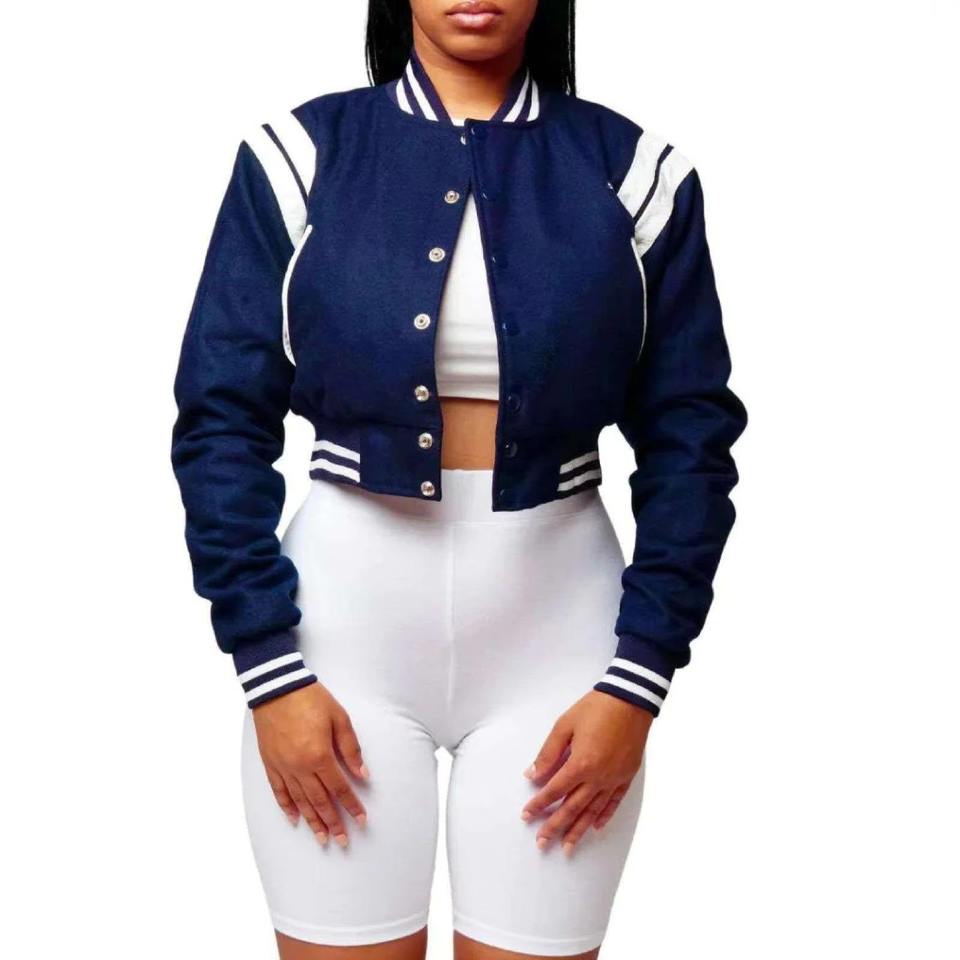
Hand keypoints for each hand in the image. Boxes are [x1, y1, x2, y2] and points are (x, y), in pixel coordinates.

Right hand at [252, 682, 368, 846]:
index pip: (339, 788)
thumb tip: (362, 774)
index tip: (361, 821)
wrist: (277, 687)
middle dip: (333, 822)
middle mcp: (300, 766)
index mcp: (319, 755)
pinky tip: (295, 819)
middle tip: (342, 841)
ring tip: (322, 838)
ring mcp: (283, 766)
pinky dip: (287, 807)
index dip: (351, 806)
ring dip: (312, 821)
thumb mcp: (339, 718)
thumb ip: (351, 748)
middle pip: (319, 801)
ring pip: (299, 801)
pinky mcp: (270, 763)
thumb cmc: (312, 699)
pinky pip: (279, 791)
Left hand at [522, 690, 651, 854]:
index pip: (554, 791)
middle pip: (572, 808)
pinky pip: (614, 802)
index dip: (539, 804)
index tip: (527, 815)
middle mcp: (598, 777)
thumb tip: (533, 774)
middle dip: (555, 827)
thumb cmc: (596, 708)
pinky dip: (603, 816)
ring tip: (566, 847)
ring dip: (578, 830)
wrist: (631, 700)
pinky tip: (595, 827)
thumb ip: (548, 753)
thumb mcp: (564, 725)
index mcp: (581, 763)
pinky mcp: (626, 776)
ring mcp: (614, 779)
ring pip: (593, 811)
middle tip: (541, 842)